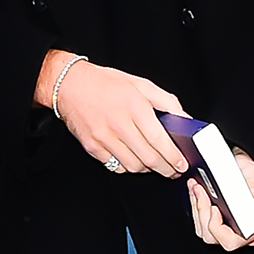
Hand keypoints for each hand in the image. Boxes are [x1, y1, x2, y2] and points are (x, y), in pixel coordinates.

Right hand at [36, 50, 188, 175]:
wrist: (69, 85)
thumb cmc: (104, 83)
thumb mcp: (140, 84)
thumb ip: (166, 101)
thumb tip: (184, 118)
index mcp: (134, 106)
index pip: (159, 139)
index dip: (173, 156)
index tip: (181, 163)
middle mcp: (119, 123)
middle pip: (148, 158)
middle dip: (166, 169)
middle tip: (173, 170)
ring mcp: (104, 137)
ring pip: (133, 166)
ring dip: (147, 169)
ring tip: (154, 165)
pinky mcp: (92, 147)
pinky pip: (115, 166)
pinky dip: (128, 167)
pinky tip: (134, 160)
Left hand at [189, 150, 253, 251]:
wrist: (241, 172)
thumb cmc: (248, 176)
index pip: (232, 240)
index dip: (218, 228)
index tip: (215, 208)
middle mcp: (242, 234)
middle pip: (213, 237)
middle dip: (203, 213)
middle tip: (201, 192)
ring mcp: (226, 231)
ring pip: (203, 231)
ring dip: (197, 208)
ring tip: (197, 187)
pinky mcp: (214, 226)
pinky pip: (199, 224)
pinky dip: (195, 206)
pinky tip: (196, 191)